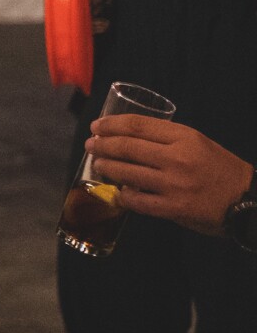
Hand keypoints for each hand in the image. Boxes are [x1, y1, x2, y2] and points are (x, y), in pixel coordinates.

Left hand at [88, 116, 253, 235]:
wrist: (248, 200)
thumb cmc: (220, 169)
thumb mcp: (198, 143)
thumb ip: (167, 139)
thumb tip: (128, 137)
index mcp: (184, 137)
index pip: (136, 125)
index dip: (110, 124)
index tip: (97, 126)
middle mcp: (177, 158)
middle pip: (127, 147)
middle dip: (102, 145)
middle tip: (91, 145)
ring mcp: (174, 184)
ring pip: (127, 173)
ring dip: (107, 168)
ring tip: (99, 165)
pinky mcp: (174, 208)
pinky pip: (137, 201)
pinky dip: (124, 195)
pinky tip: (119, 191)